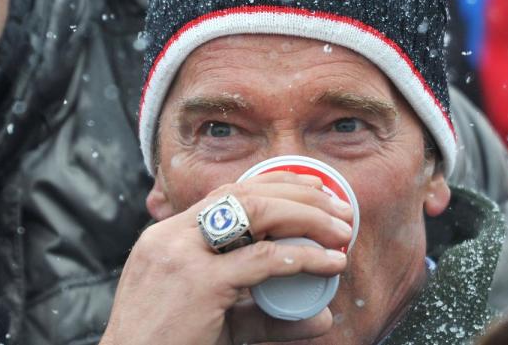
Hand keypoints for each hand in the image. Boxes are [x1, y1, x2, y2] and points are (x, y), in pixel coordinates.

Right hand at [101, 172, 353, 344]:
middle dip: (299, 195)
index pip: (225, 193)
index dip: (274, 185)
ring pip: (255, 213)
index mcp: (166, 237)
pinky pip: (261, 260)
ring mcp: (183, 256)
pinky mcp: (199, 283)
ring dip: (307, 217)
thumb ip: (264, 316)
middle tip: (340, 209)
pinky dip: (301, 258)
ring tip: (341, 231)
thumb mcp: (215, 323)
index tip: (312, 190)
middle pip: (244, 193)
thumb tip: (321, 317)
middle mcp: (171, 236)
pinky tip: (327, 262)